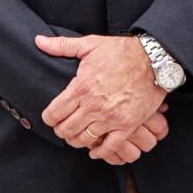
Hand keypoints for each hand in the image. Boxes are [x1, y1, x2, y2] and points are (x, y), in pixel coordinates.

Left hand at [37, 34, 170, 161]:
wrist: (154, 60)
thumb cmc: (122, 51)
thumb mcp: (90, 44)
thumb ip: (62, 46)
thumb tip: (38, 40)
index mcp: (81, 87)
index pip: (53, 113)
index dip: (49, 118)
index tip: (52, 117)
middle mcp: (94, 105)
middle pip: (66, 130)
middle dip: (61, 130)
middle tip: (63, 127)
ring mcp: (111, 117)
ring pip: (84, 140)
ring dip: (78, 140)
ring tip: (78, 135)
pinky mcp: (128, 125)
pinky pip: (110, 147)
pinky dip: (100, 152)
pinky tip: (95, 149)